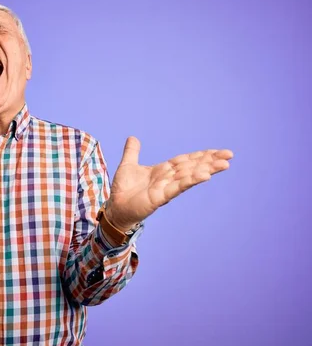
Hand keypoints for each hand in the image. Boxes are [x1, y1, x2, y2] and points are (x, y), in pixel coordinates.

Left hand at [105, 136, 232, 230]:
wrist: (115, 208)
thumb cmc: (123, 190)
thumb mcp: (128, 166)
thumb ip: (132, 152)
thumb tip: (133, 137)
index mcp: (163, 170)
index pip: (185, 160)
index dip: (201, 155)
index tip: (218, 151)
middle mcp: (168, 179)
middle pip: (192, 167)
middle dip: (210, 161)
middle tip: (229, 155)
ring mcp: (166, 188)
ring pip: (189, 176)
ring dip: (206, 170)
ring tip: (223, 164)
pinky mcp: (160, 197)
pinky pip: (178, 187)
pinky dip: (190, 180)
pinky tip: (204, 176)